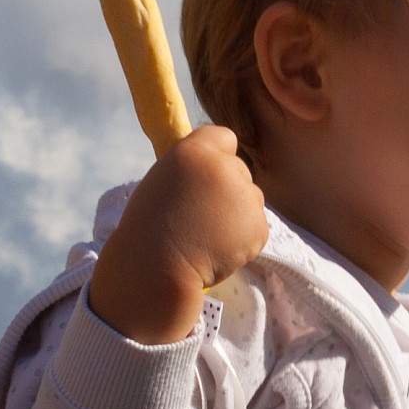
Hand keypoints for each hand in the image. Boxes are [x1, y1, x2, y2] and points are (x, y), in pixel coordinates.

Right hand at [89, 125, 268, 343]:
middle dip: (227, 190)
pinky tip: (217, 251)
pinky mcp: (260, 226)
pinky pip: (256, 227)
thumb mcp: (163, 181)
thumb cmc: (149, 228)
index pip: (224, 137)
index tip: (206, 175)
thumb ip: (193, 169)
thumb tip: (216, 167)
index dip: (218, 155)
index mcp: (193, 152)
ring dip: (236, 215)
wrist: (155, 271)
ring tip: (205, 236)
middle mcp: (225, 168)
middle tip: (199, 216)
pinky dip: (243, 240)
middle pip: (239, 170)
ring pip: (250, 200)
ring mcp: (246, 196)